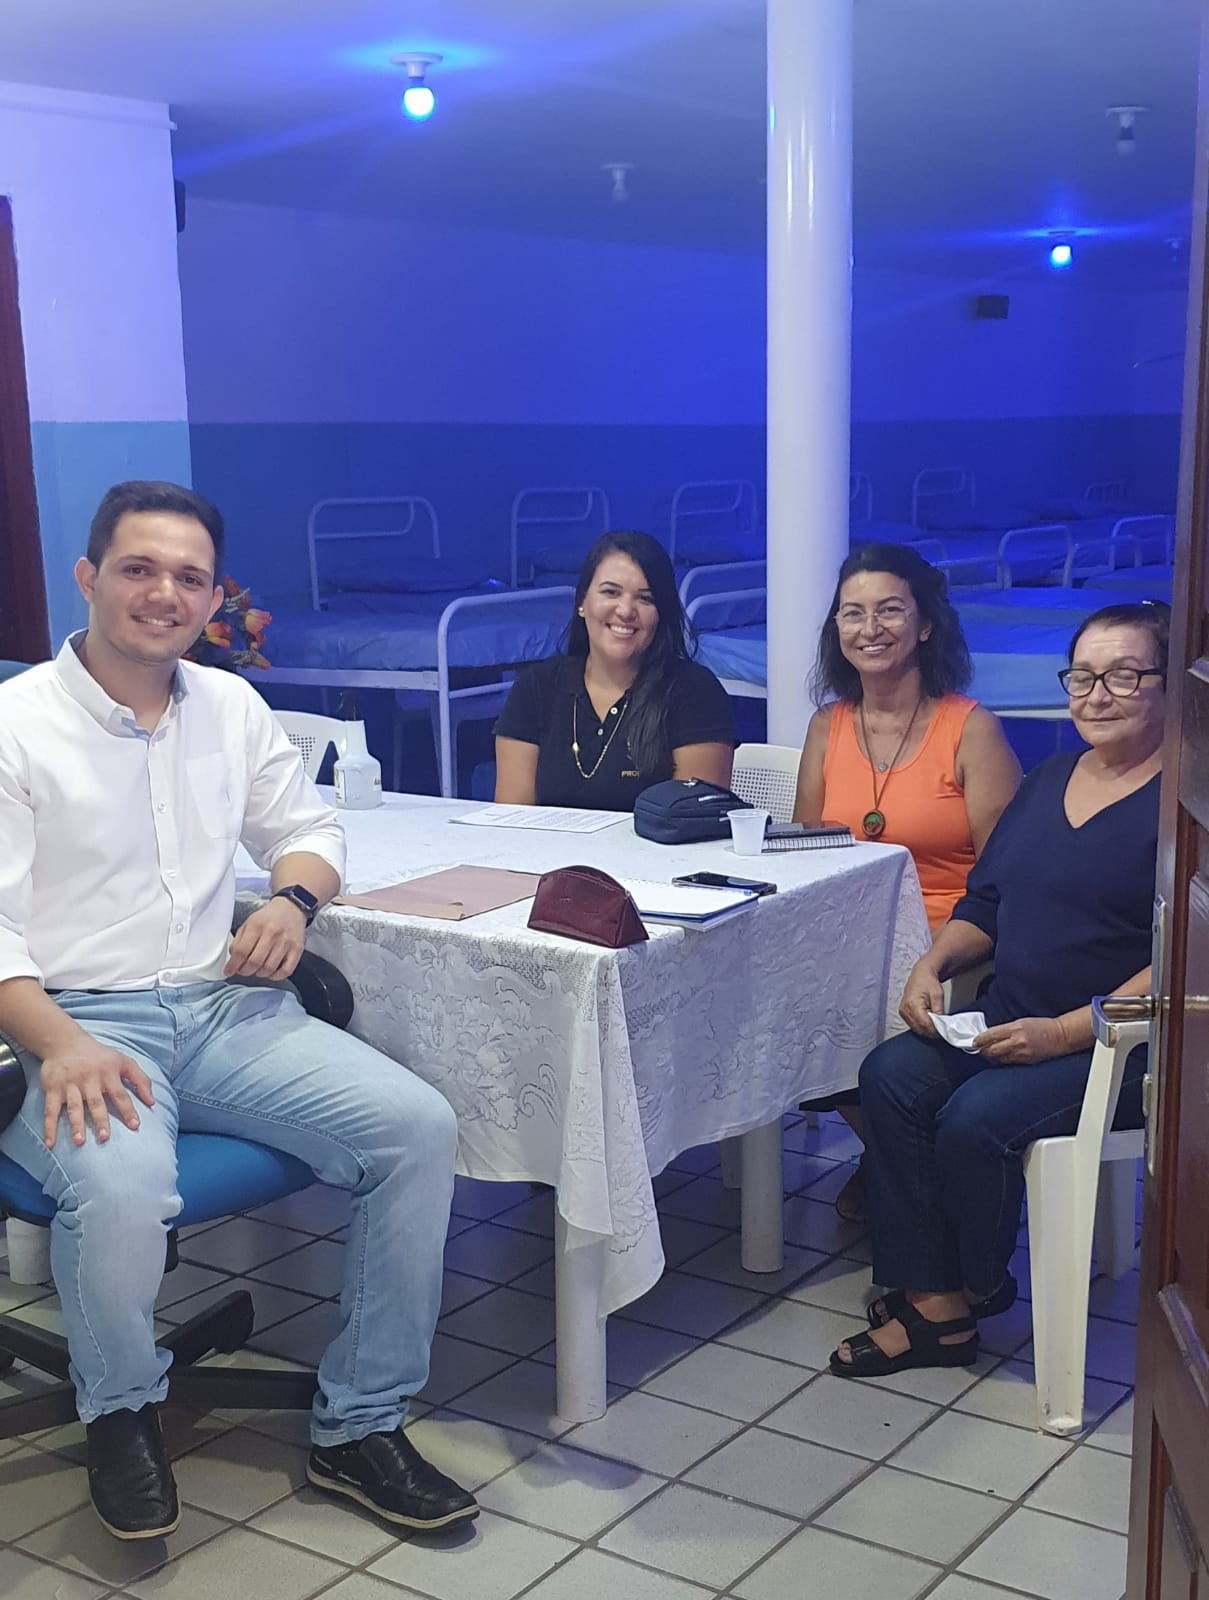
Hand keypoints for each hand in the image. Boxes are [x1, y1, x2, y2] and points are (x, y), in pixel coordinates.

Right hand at [40, 1039, 154, 1147]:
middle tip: (104, 1137)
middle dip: (100, 1120)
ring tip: (79, 1141)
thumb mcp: (124, 1061)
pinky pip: (50, 1110)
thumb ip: (140, 1080)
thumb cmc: (99, 1056)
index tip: (135, 1125)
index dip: (128, 1110)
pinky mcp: (52, 1089)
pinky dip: (49, 1127)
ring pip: (74, 1107)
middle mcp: (89, 1080)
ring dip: (76, 1124)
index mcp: (108, 1074)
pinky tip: (50, 1143)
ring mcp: (70, 1085)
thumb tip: (152, 1102)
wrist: (65, 1042)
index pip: (120, 1094)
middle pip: (96, 1102)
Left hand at [225, 897, 306, 982]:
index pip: (241, 951)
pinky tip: (270, 972)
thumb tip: (232, 960)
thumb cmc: (268, 918)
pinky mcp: (297, 950)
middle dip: (244, 971)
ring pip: (269, 969)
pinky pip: (285, 971)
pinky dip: (275, 976)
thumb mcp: (248, 923)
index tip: (229, 971)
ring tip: (256, 970)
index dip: (232, 965)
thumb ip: (238, 941)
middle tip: (242, 970)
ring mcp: (286, 943)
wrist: (291, 909)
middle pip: (254, 962)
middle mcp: (272, 934)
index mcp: (256, 926)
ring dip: (259, 974)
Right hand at [899, 958, 944, 1036]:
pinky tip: (928, 1021)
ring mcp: (903, 1012)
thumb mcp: (938, 996)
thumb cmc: (928, 982)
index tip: (943, 1032)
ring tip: (935, 1024)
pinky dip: (921, 1025)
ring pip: (916, 1029)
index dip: (934, 1030)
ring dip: (926, 1029)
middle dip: (931, 1031)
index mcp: (913, 1004)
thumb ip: (939, 1012)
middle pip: (919, 1029)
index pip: (924, 1024)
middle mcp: (905, 1009)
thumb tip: (941, 1026)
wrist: (921, 974)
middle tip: (941, 1029)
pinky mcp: (903, 1013)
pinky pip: (913, 1025)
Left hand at [973, 1016, 1066, 1064]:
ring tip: (992, 1053)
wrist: (1060, 1036)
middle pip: (992, 1050)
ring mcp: (1022, 1053)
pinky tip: (1003, 1057)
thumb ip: (1005, 1029)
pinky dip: (1003, 1060)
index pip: (990, 1035)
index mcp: (1015, 1028)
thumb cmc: (1042, 1026)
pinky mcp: (1026, 1062)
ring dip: (993, 1057)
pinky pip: (1009, 1063)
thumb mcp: (1021, 1022)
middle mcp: (1017, 1042)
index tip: (973, 1042)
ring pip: (999, 1059)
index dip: (979, 1040)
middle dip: (983, 1050)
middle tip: (980, 1049)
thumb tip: (990, 1035)